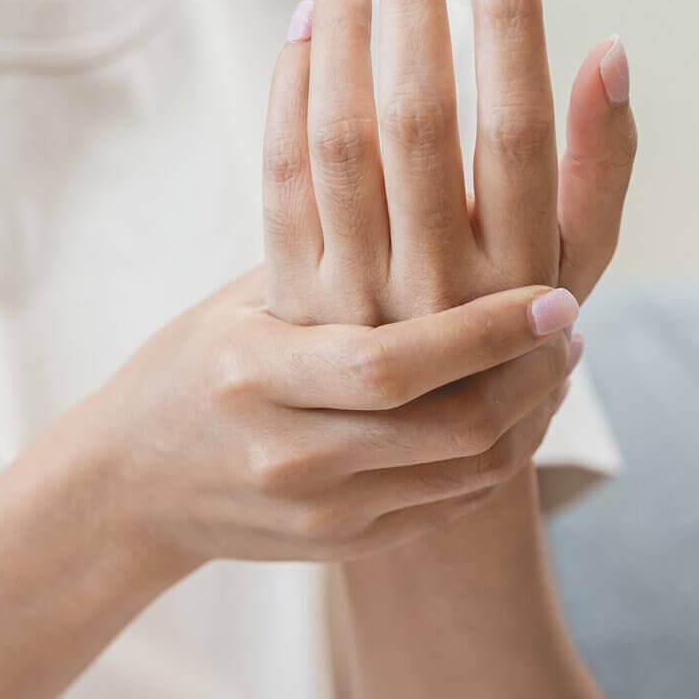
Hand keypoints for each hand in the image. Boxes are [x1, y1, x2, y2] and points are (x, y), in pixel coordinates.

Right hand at [66, 262, 578, 571]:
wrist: (128, 488)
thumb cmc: (189, 366)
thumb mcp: (240, 303)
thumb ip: (324, 252)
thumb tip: (419, 152)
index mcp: (257, 376)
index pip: (394, 363)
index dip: (485, 332)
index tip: (552, 293)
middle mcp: (290, 455)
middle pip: (448, 425)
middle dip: (528, 374)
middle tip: (570, 322)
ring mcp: (320, 512)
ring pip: (464, 471)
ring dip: (529, 413)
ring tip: (555, 358)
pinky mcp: (342, 545)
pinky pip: (449, 505)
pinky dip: (496, 455)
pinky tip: (517, 408)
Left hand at [262, 0, 637, 329]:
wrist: (402, 457)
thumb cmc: (505, 332)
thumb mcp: (570, 266)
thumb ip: (598, 165)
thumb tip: (611, 51)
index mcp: (521, 276)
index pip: (518, 126)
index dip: (511, 23)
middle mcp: (438, 293)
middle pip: (419, 119)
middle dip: (416, 0)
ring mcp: (356, 301)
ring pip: (341, 140)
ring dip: (343, 32)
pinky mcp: (287, 302)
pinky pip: (281, 176)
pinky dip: (290, 88)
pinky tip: (306, 22)